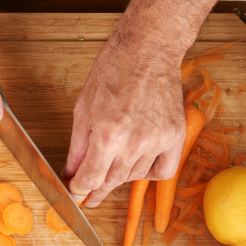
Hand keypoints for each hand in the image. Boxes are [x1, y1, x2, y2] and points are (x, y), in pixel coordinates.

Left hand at [61, 39, 185, 207]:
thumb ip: (77, 148)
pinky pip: (163, 171)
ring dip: (120, 176)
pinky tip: (140, 165)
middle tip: (90, 195)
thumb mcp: (83, 109)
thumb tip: (70, 174)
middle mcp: (134, 143)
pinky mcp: (175, 136)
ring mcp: (157, 141)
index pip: (91, 179)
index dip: (79, 189)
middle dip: (97, 190)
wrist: (148, 50)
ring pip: (135, 177)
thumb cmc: (113, 71)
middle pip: (112, 182)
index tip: (76, 192)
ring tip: (112, 165)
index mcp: (107, 136)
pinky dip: (151, 172)